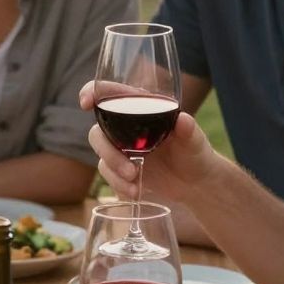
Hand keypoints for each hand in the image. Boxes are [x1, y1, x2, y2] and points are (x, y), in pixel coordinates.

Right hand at [77, 81, 216, 205]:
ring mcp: (122, 148)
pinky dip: (118, 184)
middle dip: (107, 151)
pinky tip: (135, 191)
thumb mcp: (196, 141)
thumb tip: (183, 119)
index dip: (93, 92)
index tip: (86, 102)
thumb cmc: (196, 153)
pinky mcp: (121, 168)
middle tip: (130, 170)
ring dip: (113, 170)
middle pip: (98, 130)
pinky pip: (108, 173)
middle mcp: (127, 126)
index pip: (111, 94)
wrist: (196, 183)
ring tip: (135, 182)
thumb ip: (189, 130)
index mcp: (142, 107)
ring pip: (101, 154)